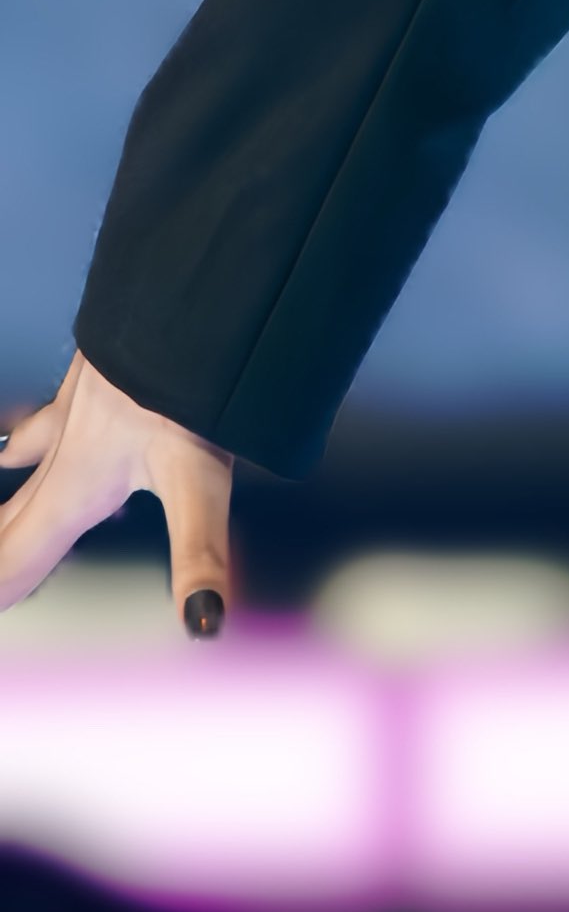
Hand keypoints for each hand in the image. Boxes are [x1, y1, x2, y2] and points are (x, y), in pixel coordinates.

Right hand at [0, 354, 234, 634]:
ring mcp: (79, 407)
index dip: (1, 588)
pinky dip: (29, 439)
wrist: (193, 287)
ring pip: (27, 465)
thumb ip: (200, 554)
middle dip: (2, 552)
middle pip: (16, 520)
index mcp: (77, 488)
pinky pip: (47, 421)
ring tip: (3, 502)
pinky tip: (22, 437)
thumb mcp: (200, 480)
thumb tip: (205, 624)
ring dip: (8, 505)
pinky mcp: (97, 371)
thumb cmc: (194, 382)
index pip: (18, 560)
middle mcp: (68, 451)